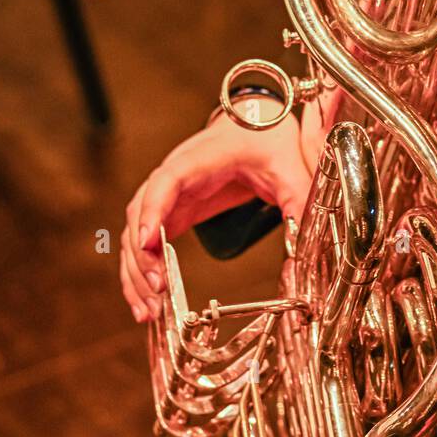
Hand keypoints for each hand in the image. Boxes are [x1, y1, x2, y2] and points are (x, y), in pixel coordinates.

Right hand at [120, 102, 311, 321]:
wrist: (258, 125)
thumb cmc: (268, 141)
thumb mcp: (291, 171)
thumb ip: (298, 207)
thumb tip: (303, 254)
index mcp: (202, 158)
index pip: (167, 180)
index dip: (152, 209)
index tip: (147, 241)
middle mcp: (174, 175)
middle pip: (140, 212)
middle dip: (141, 256)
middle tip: (157, 293)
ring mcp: (168, 195)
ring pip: (134, 232)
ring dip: (135, 272)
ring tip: (148, 311)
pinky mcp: (172, 212)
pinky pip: (145, 243)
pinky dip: (141, 272)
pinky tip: (147, 302)